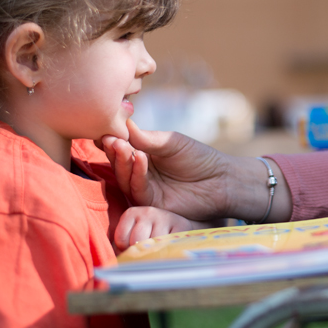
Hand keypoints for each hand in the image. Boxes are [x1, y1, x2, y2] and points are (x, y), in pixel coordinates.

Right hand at [99, 119, 291, 223]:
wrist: (221, 181)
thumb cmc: (198, 158)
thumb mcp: (171, 143)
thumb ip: (147, 138)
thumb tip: (124, 124)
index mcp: (143, 154)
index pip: (122, 147)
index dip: (113, 139)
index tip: (107, 129)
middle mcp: (140, 173)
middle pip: (119, 163)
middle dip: (114, 150)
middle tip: (112, 138)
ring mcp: (144, 189)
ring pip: (124, 177)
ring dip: (122, 161)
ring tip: (123, 146)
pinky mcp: (151, 204)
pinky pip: (138, 189)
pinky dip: (137, 173)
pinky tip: (140, 158)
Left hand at [114, 206, 202, 250]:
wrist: (180, 231)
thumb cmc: (151, 237)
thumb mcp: (132, 238)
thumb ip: (121, 247)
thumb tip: (118, 261)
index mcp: (131, 213)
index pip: (121, 239)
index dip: (125, 250)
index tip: (133, 249)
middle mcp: (148, 212)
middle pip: (136, 241)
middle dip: (140, 251)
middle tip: (147, 251)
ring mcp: (165, 217)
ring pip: (153, 244)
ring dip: (155, 252)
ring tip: (158, 249)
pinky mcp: (181, 224)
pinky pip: (169, 244)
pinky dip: (168, 251)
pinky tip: (169, 248)